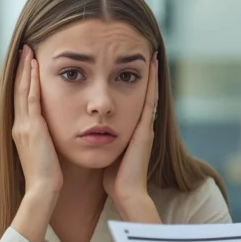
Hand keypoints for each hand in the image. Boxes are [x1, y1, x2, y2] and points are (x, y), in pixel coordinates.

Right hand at [13, 45, 61, 195]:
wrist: (43, 190)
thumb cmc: (49, 176)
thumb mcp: (47, 151)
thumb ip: (47, 138)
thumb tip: (54, 131)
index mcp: (22, 131)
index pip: (22, 99)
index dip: (23, 80)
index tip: (28, 63)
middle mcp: (19, 125)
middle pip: (18, 90)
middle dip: (21, 69)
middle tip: (25, 48)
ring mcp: (23, 126)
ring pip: (22, 90)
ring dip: (25, 69)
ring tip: (28, 50)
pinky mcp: (32, 128)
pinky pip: (30, 98)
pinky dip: (31, 81)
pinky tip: (34, 66)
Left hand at [104, 52, 158, 217]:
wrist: (125, 193)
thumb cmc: (113, 177)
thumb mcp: (105, 151)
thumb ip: (101, 139)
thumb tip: (89, 130)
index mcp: (128, 128)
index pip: (129, 98)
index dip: (127, 80)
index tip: (127, 62)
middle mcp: (139, 124)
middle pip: (141, 91)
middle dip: (141, 71)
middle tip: (142, 48)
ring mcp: (144, 125)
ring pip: (147, 91)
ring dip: (150, 72)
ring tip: (150, 51)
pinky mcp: (145, 128)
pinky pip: (149, 99)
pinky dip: (151, 82)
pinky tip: (151, 66)